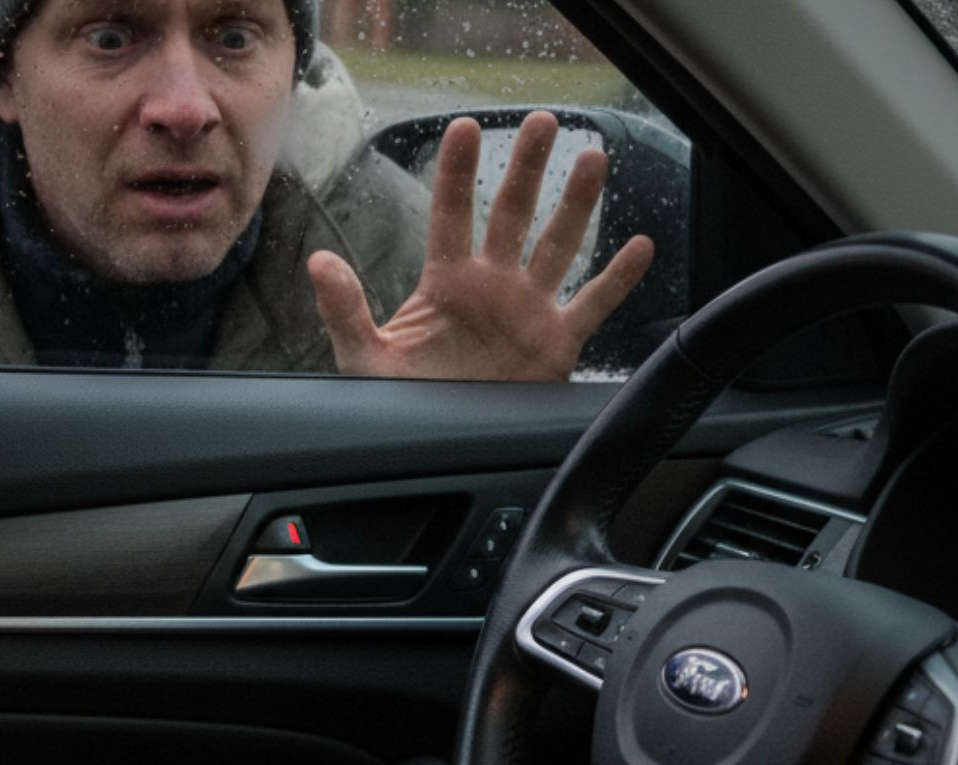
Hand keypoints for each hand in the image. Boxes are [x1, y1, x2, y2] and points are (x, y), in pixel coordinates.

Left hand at [308, 111, 653, 381]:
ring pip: (558, 245)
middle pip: (513, 213)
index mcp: (447, 283)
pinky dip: (617, 279)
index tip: (466, 126)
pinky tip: (639, 245)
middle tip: (543, 120)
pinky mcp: (557, 344)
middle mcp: (493, 286)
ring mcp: (528, 310)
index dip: (458, 171)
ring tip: (593, 157)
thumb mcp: (364, 358)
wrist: (443, 451)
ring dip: (576, 203)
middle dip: (527, 167)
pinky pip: (593, 304)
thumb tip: (318, 260)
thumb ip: (343, 310)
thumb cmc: (403, 405)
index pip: (452, 214)